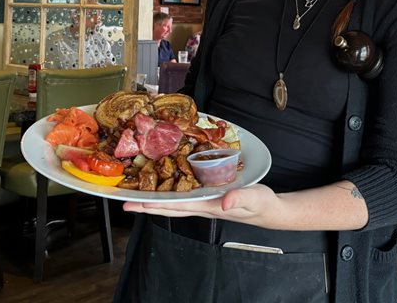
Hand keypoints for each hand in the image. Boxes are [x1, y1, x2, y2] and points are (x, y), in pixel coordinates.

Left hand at [123, 183, 281, 225]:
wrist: (270, 210)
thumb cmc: (262, 204)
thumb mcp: (253, 198)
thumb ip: (239, 199)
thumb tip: (223, 203)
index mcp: (209, 206)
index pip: (177, 206)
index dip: (157, 204)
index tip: (137, 203)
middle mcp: (203, 206)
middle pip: (170, 207)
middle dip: (147, 205)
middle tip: (126, 202)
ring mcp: (205, 202)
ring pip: (175, 202)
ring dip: (156, 199)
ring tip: (138, 196)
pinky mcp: (210, 196)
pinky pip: (186, 194)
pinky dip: (172, 191)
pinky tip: (166, 186)